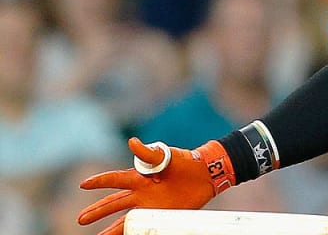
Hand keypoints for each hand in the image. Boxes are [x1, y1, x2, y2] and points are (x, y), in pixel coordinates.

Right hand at [77, 137, 234, 234]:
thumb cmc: (186, 162)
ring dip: (111, 229)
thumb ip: (148, 152)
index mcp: (140, 177)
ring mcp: (150, 206)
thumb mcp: (167, 156)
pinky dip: (134, 232)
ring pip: (125, 220)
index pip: (115, 180)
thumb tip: (131, 142)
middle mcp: (142, 193)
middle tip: (80, 220)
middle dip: (97, 211)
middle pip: (114, 204)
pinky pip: (144, 227)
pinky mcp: (162, 215)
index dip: (100, 181)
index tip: (83, 184)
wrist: (207, 175)